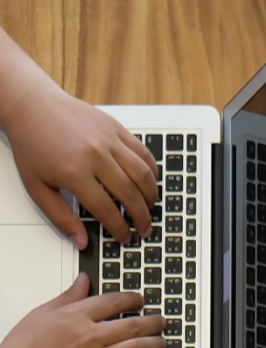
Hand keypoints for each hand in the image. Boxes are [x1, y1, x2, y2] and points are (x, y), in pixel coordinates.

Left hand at [0, 34, 156, 246]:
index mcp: (75, 172)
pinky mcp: (115, 127)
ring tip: (150, 209)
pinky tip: (149, 182)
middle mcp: (96, 154)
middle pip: (130, 193)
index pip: (107, 209)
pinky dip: (151, 170)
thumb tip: (81, 241)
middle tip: (144, 229)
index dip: (119, 229)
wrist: (33, 106)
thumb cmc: (33, 145)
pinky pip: (143, 151)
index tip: (125, 238)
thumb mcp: (38, 188)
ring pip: (142, 173)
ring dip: (151, 195)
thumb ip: (61, 218)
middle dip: (141, 217)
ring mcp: (108, 139)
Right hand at [0, 276, 164, 347]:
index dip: (132, 299)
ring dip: (155, 345)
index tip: (140, 300)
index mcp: (77, 316)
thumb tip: (83, 282)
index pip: (114, 302)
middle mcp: (91, 337)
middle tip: (161, 321)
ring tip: (163, 342)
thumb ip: (67, 298)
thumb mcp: (41, 314)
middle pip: (133, 325)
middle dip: (152, 322)